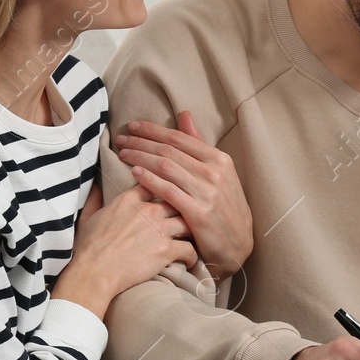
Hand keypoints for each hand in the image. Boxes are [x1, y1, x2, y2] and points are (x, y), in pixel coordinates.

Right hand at [54, 183, 196, 319]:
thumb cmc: (88, 248)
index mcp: (129, 200)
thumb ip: (95, 198)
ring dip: (191, 231)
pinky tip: (190, 260)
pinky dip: (193, 255)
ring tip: (193, 238)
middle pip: (177, 200)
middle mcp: (148, 210)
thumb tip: (94, 184)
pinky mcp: (166, 249)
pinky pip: (190, 248)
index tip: (170, 196)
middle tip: (189, 218)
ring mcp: (159, 229)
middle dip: (184, 209)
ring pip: (188, 222)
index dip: (165, 188)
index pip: (157, 182)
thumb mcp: (87, 217)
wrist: (93, 272)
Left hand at [114, 113, 252, 279]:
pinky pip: (168, 191)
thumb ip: (199, 145)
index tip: (133, 126)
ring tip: (123, 154)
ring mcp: (208, 192)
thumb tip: (184, 115)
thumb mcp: (218, 172)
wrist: (238, 244)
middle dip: (141, 142)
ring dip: (140, 158)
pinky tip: (135, 173)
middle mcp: (215, 172)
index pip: (180, 138)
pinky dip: (150, 180)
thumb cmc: (224, 206)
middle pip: (169, 151)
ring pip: (166, 167)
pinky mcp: (199, 213)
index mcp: (219, 159)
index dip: (153, 130)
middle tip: (121, 139)